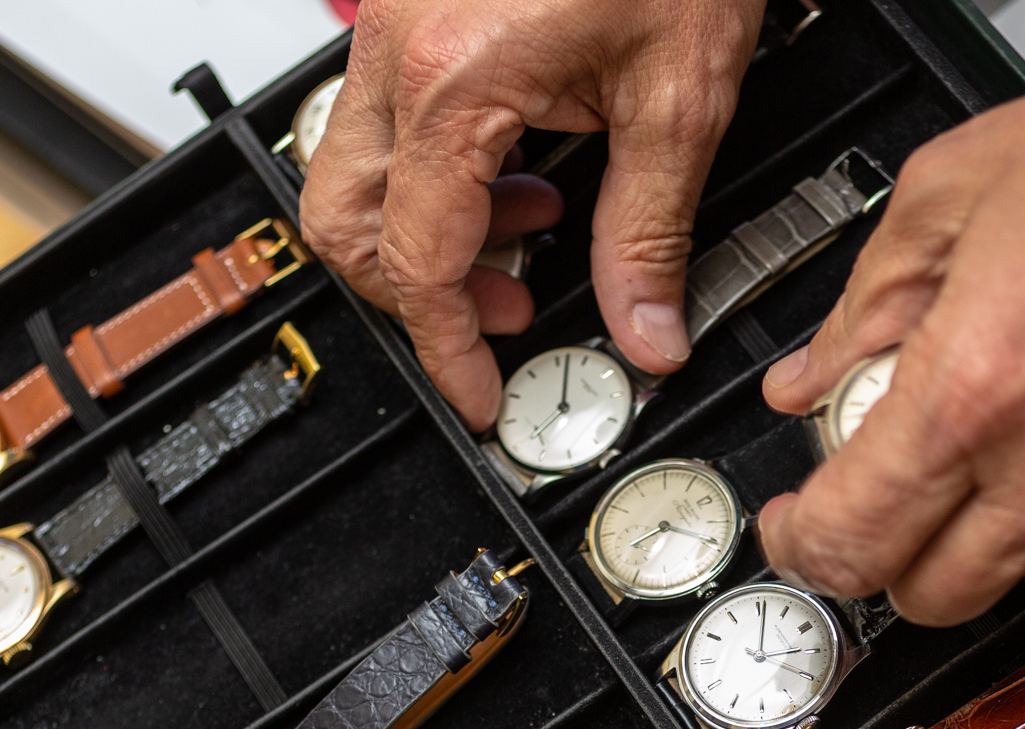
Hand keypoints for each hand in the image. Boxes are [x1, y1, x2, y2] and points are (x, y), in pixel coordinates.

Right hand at [300, 0, 767, 426]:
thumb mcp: (679, 95)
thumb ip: (650, 232)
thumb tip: (644, 330)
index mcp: (452, 80)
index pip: (418, 263)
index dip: (451, 349)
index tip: (483, 394)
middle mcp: (396, 50)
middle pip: (345, 224)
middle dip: (417, 293)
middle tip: (507, 311)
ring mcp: (389, 24)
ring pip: (354, 172)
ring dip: (430, 230)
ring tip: (532, 229)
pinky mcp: (409, 9)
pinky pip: (387, 118)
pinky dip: (440, 170)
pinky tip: (522, 165)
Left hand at [758, 2, 1024, 624]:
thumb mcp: (956, 191)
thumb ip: (864, 306)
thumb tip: (810, 378)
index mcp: (980, 383)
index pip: (852, 538)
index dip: (806, 545)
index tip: (803, 530)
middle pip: (937, 596)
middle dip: (897, 559)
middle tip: (900, 501)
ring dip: (1009, 521)